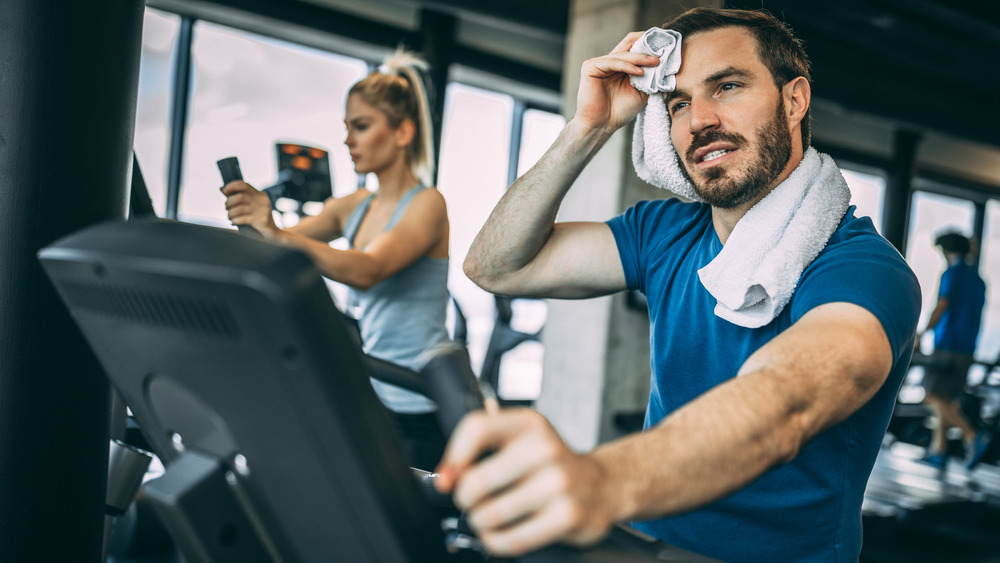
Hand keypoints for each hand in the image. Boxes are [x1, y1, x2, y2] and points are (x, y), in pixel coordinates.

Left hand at [221, 180, 278, 236]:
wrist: (274, 234)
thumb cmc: (259, 220)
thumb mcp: (252, 206)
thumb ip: (239, 197)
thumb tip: (222, 188)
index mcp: (260, 195)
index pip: (243, 184)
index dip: (231, 186)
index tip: (224, 192)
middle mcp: (262, 200)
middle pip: (239, 197)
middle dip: (228, 203)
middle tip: (227, 209)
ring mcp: (263, 210)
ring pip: (239, 208)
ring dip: (230, 213)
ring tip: (230, 217)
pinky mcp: (262, 221)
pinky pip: (242, 219)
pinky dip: (235, 220)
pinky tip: (233, 222)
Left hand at [434, 408, 615, 556]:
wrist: (600, 485)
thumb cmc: (550, 465)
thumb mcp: (518, 442)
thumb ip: (480, 451)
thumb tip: (446, 477)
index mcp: (528, 423)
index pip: (477, 428)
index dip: (453, 457)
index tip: (447, 478)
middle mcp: (545, 448)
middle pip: (477, 480)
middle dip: (465, 499)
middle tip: (471, 502)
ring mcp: (559, 482)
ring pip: (492, 513)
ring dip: (480, 523)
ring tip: (487, 518)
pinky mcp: (568, 515)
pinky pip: (513, 538)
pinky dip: (497, 541)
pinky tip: (500, 534)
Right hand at [573, 31, 660, 133]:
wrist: (602, 125)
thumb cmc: (619, 111)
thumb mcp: (642, 91)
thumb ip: (649, 76)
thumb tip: (665, 62)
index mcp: (621, 65)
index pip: (636, 47)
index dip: (650, 44)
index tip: (668, 46)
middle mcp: (610, 61)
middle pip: (630, 44)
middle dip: (648, 45)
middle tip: (664, 48)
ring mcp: (600, 63)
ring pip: (624, 54)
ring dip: (641, 57)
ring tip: (656, 62)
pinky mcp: (591, 66)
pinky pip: (613, 62)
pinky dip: (628, 66)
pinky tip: (640, 72)